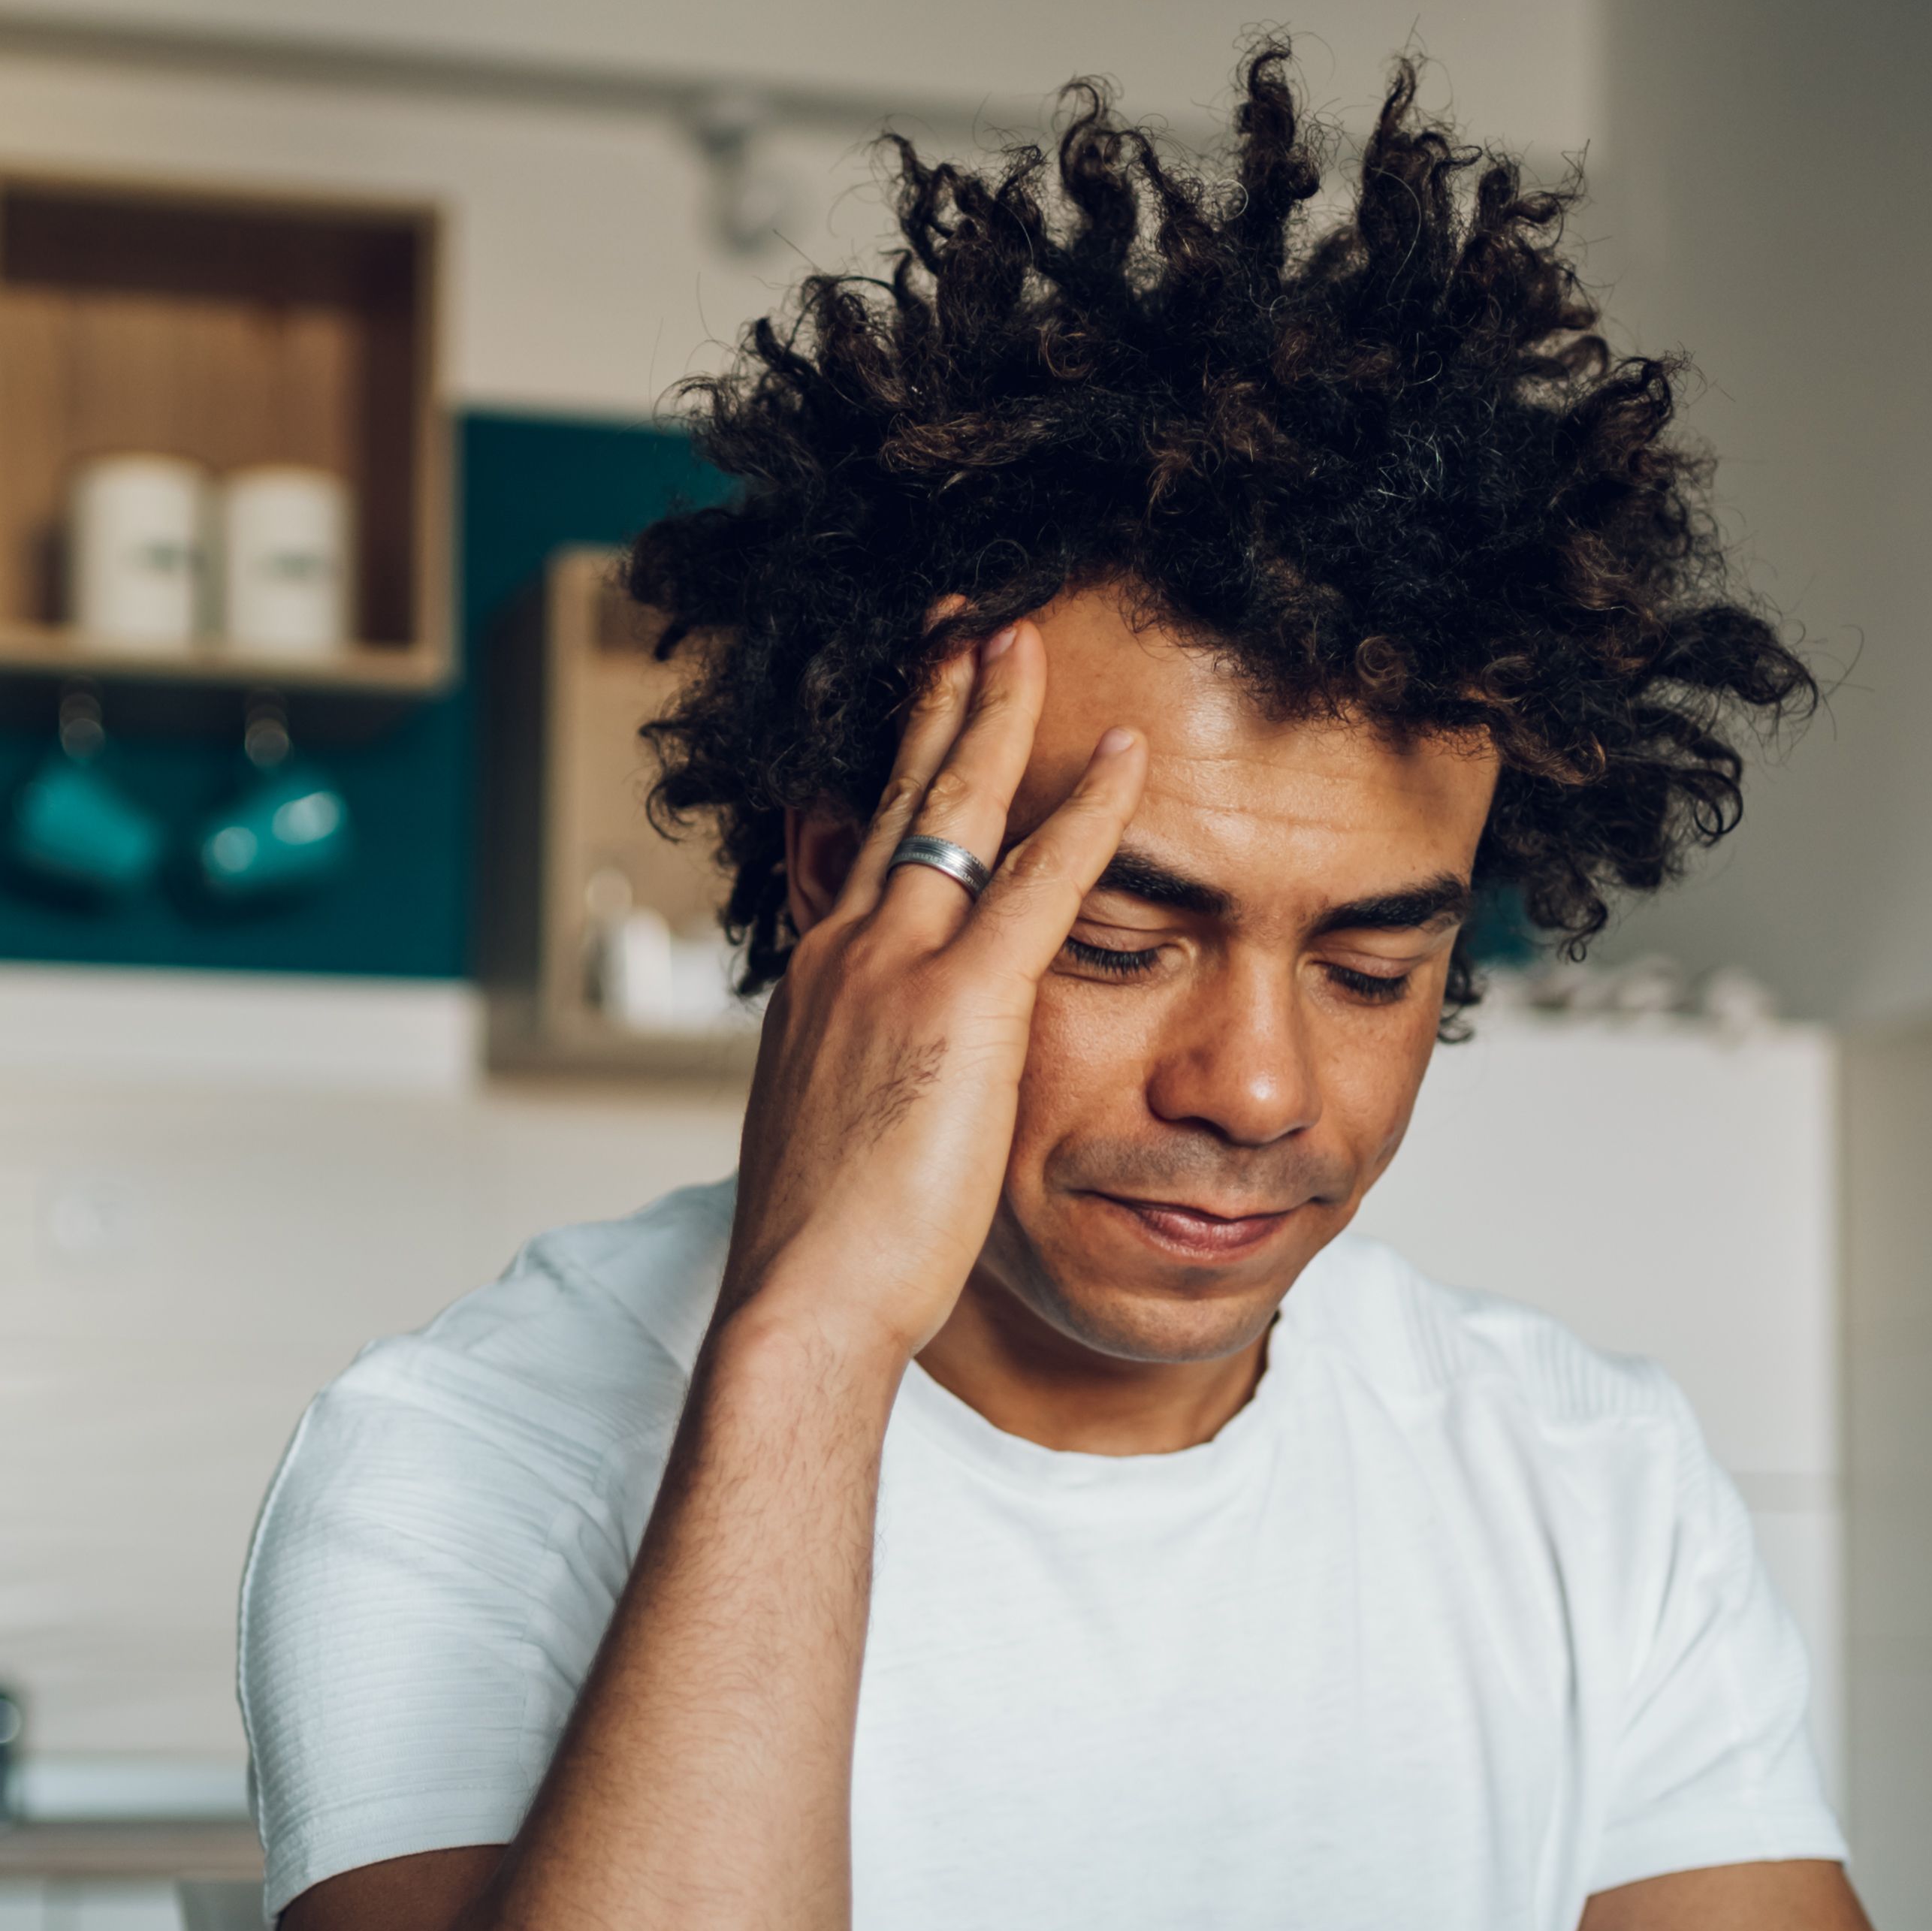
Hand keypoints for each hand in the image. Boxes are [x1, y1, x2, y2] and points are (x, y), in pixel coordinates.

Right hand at [717, 616, 1145, 1373]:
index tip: (904, 727)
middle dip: (933, 709)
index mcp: (817, 990)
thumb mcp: (831, 1140)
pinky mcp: (961, 1003)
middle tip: (961, 630)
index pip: (855, 857)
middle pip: (897, 803)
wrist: (802, 1299)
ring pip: (957, 811)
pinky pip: (1042, 880)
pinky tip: (1129, 757)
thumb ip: (858, 1084)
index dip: (883, 782)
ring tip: (1026, 642)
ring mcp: (897, 970)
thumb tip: (876, 1089)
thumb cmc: (821, 1252)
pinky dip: (1089, 810)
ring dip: (996, 716)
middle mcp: (845, 956)